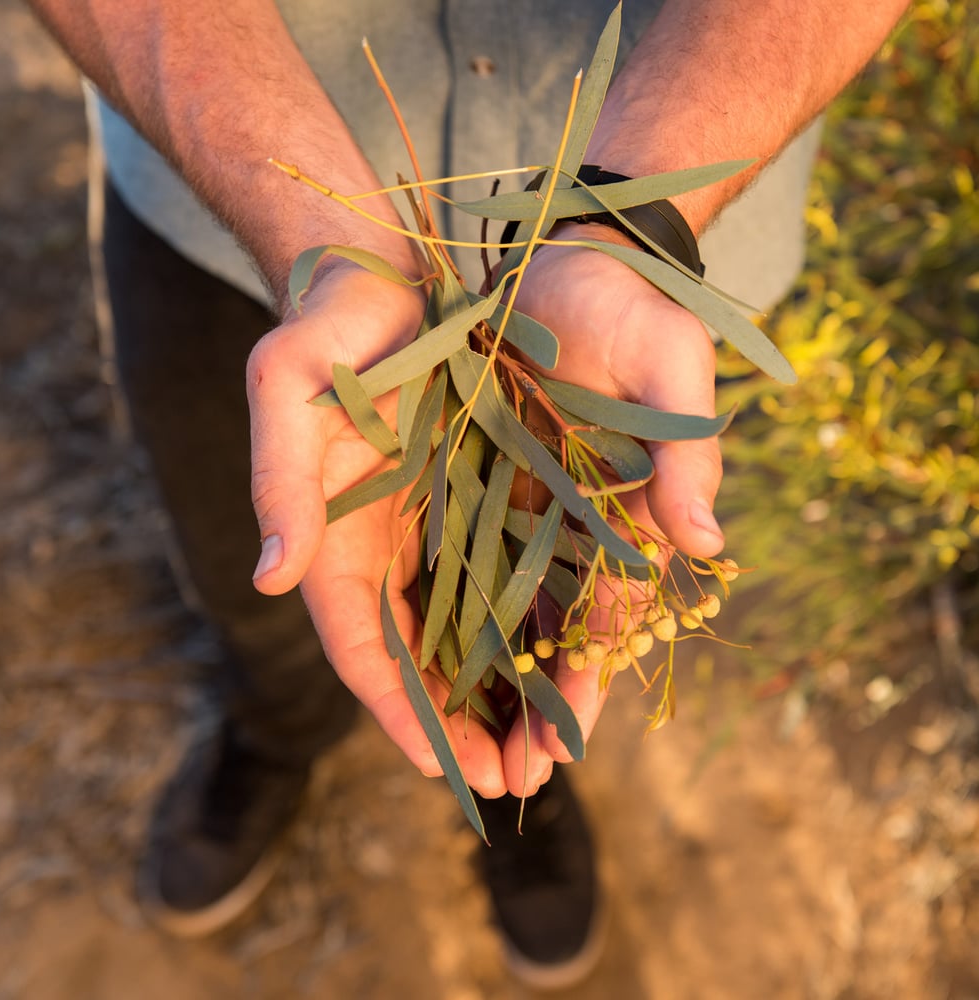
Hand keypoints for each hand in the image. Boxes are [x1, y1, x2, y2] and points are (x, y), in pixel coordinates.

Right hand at [246, 261, 508, 796]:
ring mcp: (431, 529)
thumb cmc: (328, 325)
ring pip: (465, 632)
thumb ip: (279, 480)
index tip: (442, 766)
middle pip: (416, 657)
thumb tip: (269, 580)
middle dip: (457, 724)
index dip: (395, 709)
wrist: (382, 277)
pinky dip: (529, 626)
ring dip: (501, 693)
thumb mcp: (288, 385)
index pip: (358, 643)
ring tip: (552, 749)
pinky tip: (569, 662)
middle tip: (514, 783)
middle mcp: (381, 547)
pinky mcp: (478, 502)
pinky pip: (505, 579)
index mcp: (332, 535)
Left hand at [499, 227, 724, 794]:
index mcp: (627, 509)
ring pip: (501, 610)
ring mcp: (521, 505)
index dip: (586, 681)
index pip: (609, 615)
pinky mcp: (476, 480)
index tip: (560, 750)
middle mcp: (573, 522)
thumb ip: (687, 445)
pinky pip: (457, 558)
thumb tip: (707, 541)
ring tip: (462, 750)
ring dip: (485, 679)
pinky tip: (424, 665)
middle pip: (553, 630)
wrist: (564, 255)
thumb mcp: (668, 357)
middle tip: (510, 781)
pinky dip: (445, 612)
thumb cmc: (627, 302)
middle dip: (534, 705)